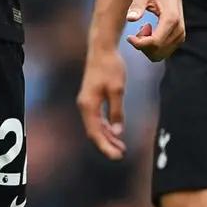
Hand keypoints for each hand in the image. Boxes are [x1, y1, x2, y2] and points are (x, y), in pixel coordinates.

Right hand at [77, 45, 127, 159]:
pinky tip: (115, 132)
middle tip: (122, 154)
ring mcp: (87, 103)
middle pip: (94, 132)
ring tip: (121, 147)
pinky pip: (97, 119)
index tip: (117, 156)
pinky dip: (106, 127)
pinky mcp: (91, 99)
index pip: (95, 133)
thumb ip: (116, 112)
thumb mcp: (117, 90)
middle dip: (107, 145)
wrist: (102, 50)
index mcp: (88, 106)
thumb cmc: (110, 68)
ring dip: (107, 137)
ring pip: (95, 126)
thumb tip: (118, 132)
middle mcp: (84, 106)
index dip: (106, 146)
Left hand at [125, 0, 184, 61]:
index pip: (155, 42)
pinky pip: (163, 52)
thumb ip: (136, 5)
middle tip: (138, 30)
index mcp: (171, 19)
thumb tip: (130, 18)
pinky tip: (150, 32)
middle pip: (157, 51)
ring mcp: (180, 35)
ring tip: (144, 29)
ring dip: (148, 46)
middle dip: (143, 46)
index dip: (139, 44)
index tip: (129, 37)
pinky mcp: (179, 38)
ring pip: (160, 54)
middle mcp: (179, 30)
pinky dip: (153, 46)